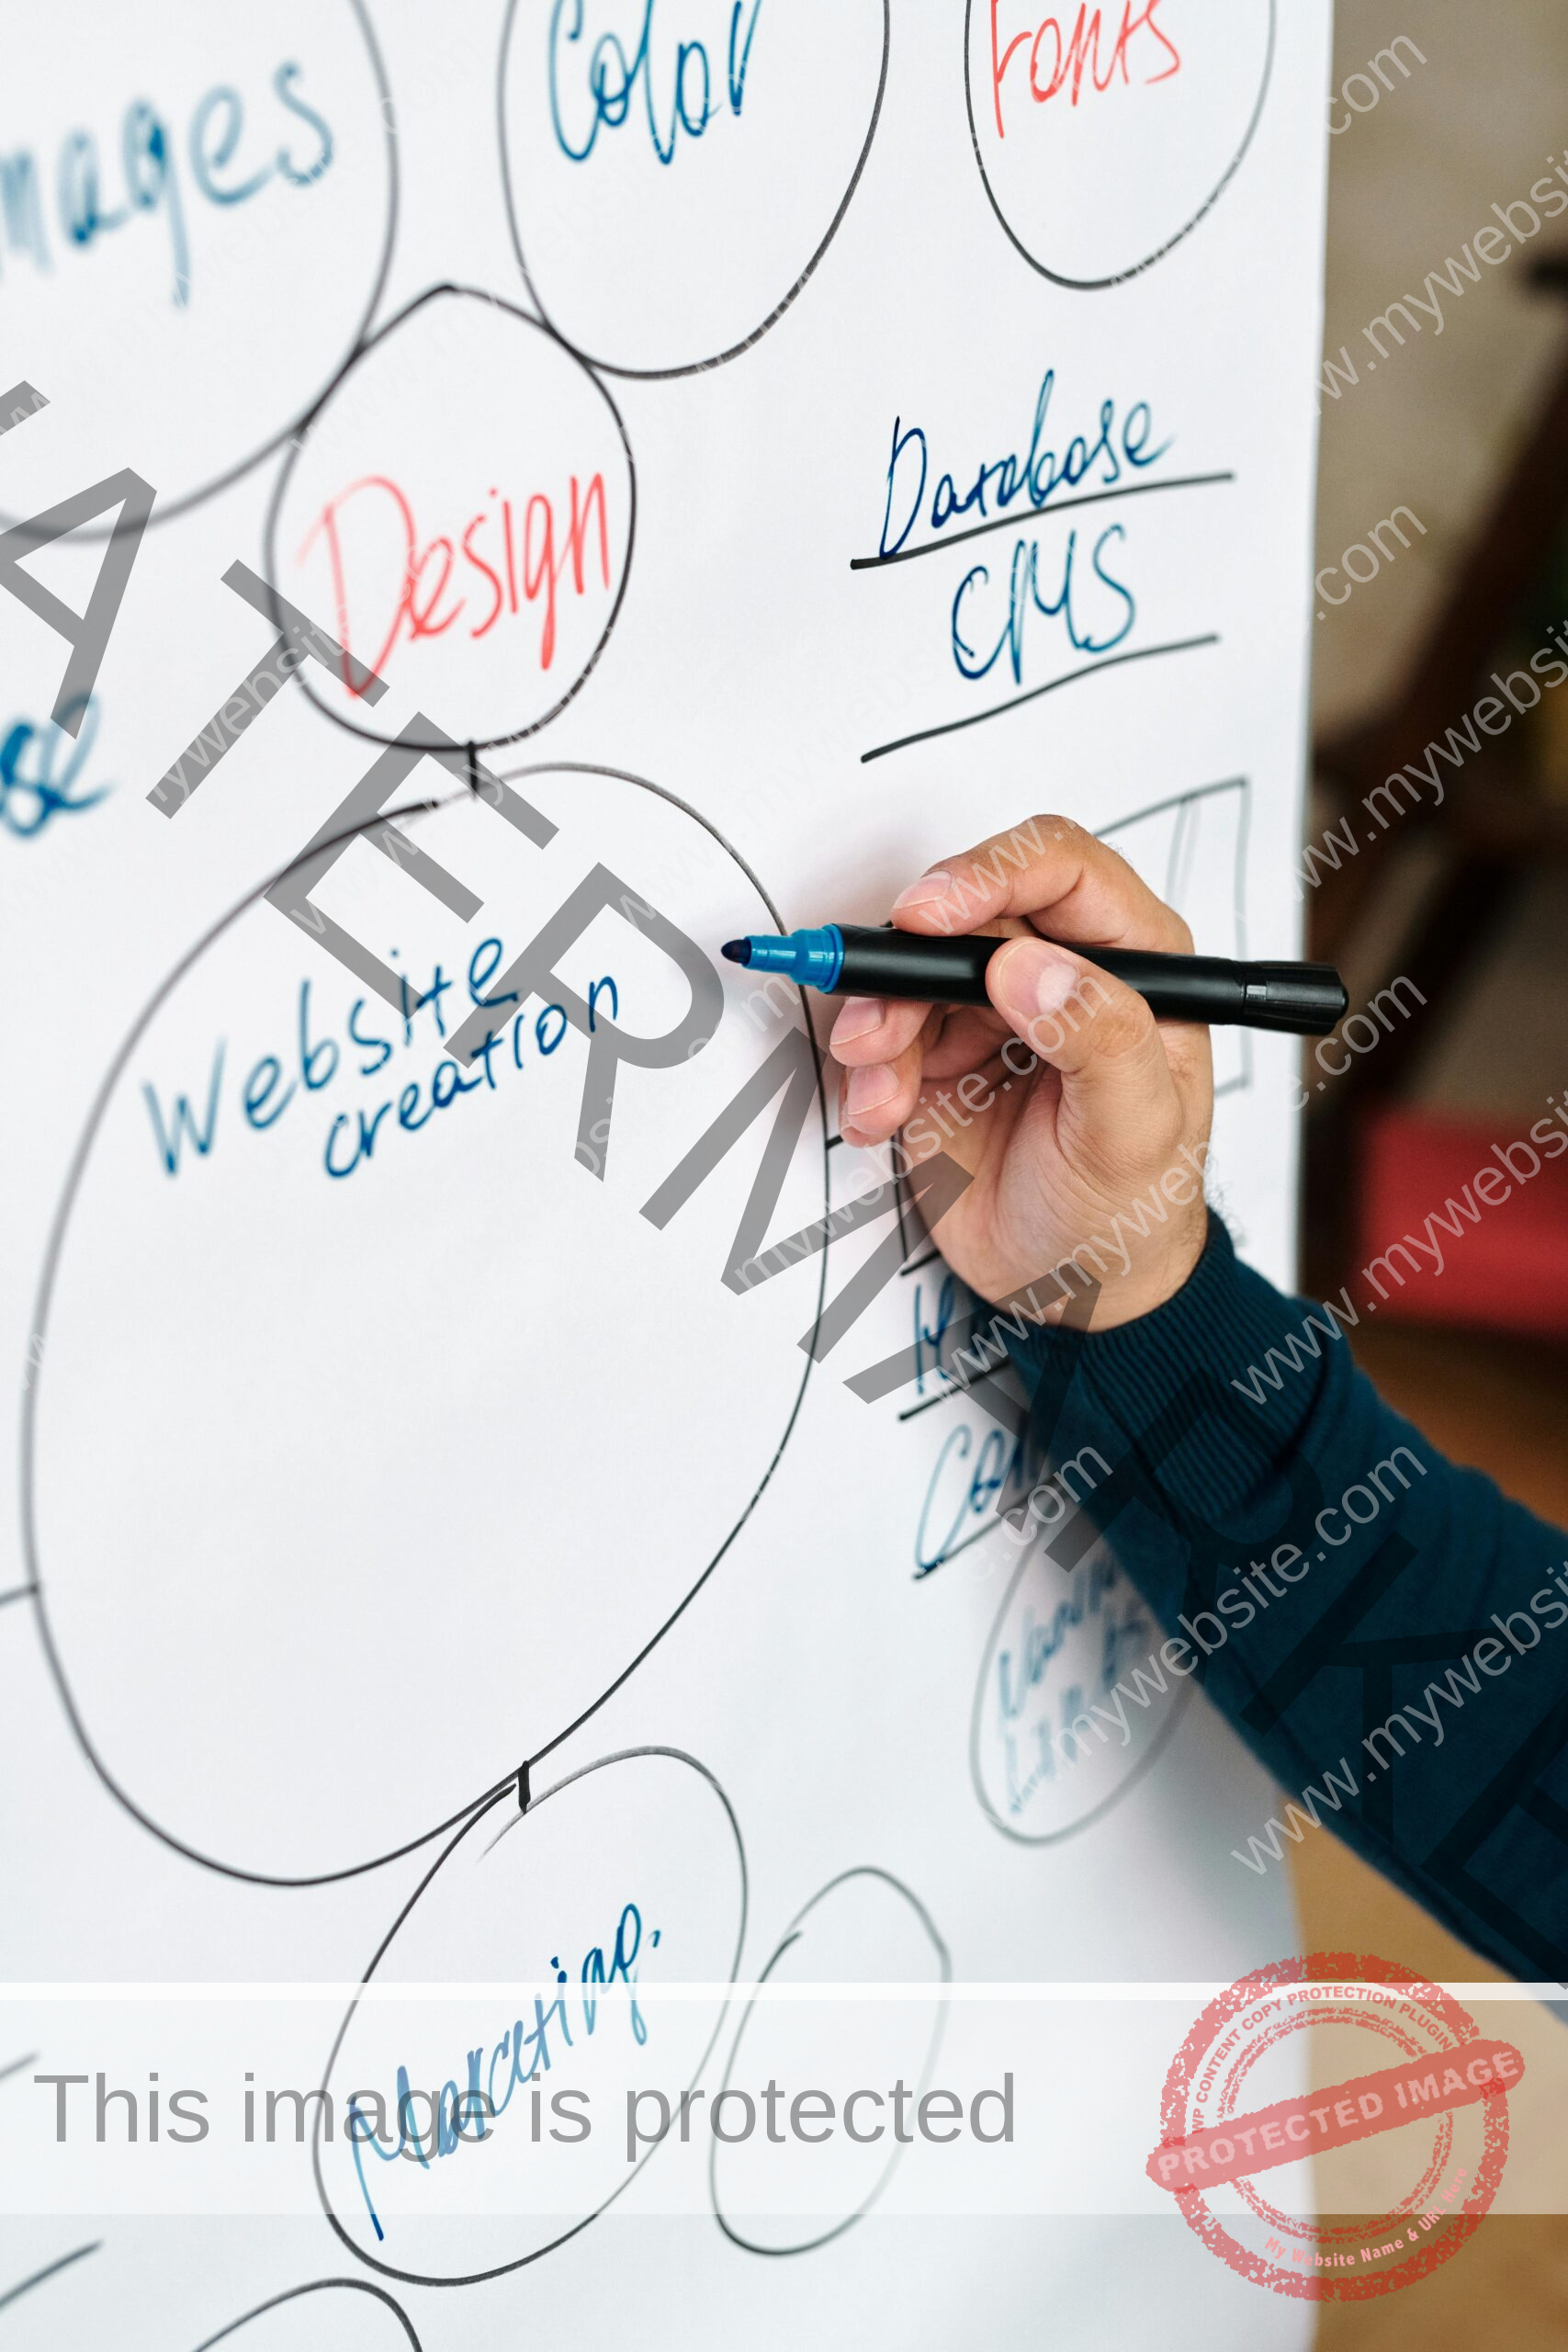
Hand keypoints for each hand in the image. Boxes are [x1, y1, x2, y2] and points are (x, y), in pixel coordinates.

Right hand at [828, 814, 1213, 1329]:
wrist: (1074, 1296)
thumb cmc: (1132, 1216)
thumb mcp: (1135, 1137)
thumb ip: (1101, 1042)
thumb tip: (1032, 965)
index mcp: (1136, 965)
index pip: (1060, 871)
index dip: (990, 874)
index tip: (931, 914)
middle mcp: (1062, 972)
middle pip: (966, 913)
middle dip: (908, 965)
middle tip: (877, 1020)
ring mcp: (994, 1011)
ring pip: (912, 970)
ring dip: (879, 1025)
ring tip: (883, 1094)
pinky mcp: (939, 1054)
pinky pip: (883, 1031)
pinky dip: (867, 1072)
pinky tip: (881, 1116)